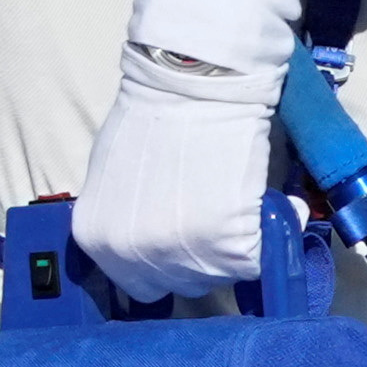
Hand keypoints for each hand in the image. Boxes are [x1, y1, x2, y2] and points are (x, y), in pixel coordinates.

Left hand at [70, 0, 341, 297]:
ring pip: (221, 274)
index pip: (138, 284)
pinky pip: (257, 257)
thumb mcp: (116, 179)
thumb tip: (151, 244)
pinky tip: (263, 198)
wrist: (192, 81)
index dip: (168, 259)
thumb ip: (127, 220)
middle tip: (216, 210)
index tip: (188, 234)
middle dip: (202, 254)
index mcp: (96, 241)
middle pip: (181, 283)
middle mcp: (131, 257)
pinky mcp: (226, 245)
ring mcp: (179, 255)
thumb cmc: (154, 117)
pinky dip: (270, 230)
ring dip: (235, 244)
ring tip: (235, 197)